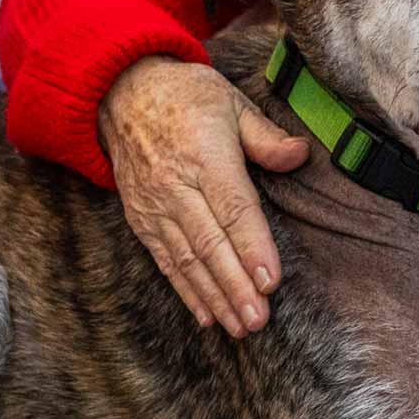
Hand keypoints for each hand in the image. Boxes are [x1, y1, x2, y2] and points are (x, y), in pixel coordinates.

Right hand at [99, 56, 308, 335]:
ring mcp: (155, 206)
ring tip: (239, 327)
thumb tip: (299, 154)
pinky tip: (206, 316)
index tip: (271, 280)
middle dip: (235, 286)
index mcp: (204, 156)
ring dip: (214, 297)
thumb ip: (265, 136)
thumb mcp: (230, 102)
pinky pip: (165, 262)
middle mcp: (176, 187)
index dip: (253, 246)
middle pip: (210, 244)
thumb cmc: (185, 96)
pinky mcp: (141, 219)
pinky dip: (186, 291)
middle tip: (259, 319)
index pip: (233, 209)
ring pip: (187, 260)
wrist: (119, 91)